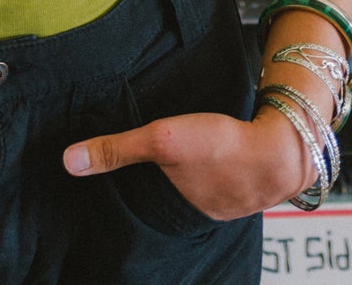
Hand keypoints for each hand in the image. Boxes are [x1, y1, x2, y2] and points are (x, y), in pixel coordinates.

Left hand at [62, 109, 310, 219]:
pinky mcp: (243, 179)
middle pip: (166, 198)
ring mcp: (225, 198)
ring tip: (176, 156)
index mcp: (176, 209)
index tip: (111, 186)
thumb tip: (68, 161)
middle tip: (142, 165)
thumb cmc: (222, 146)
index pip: (141, 205)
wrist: (283, 147)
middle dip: (154, 183)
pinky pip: (218, 174)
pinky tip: (211, 149)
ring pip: (193, 187)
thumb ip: (117, 149)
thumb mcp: (162, 140)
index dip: (127, 193)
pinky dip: (211, 165)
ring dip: (186, 174)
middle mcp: (199, 211)